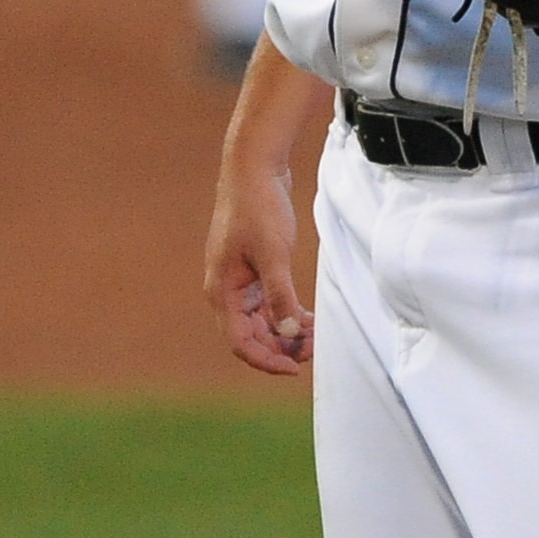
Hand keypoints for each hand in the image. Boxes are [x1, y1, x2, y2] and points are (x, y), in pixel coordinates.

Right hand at [204, 150, 312, 376]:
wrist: (253, 169)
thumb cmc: (259, 208)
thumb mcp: (274, 254)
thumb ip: (280, 295)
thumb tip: (288, 331)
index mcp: (223, 291)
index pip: (240, 343)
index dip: (267, 360)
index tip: (296, 368)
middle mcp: (226, 291)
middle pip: (251, 336)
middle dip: (281, 347)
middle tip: (314, 350)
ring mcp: (239, 281)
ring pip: (260, 322)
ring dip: (285, 332)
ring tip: (315, 334)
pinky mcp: (252, 270)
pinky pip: (266, 304)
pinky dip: (286, 313)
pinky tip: (308, 318)